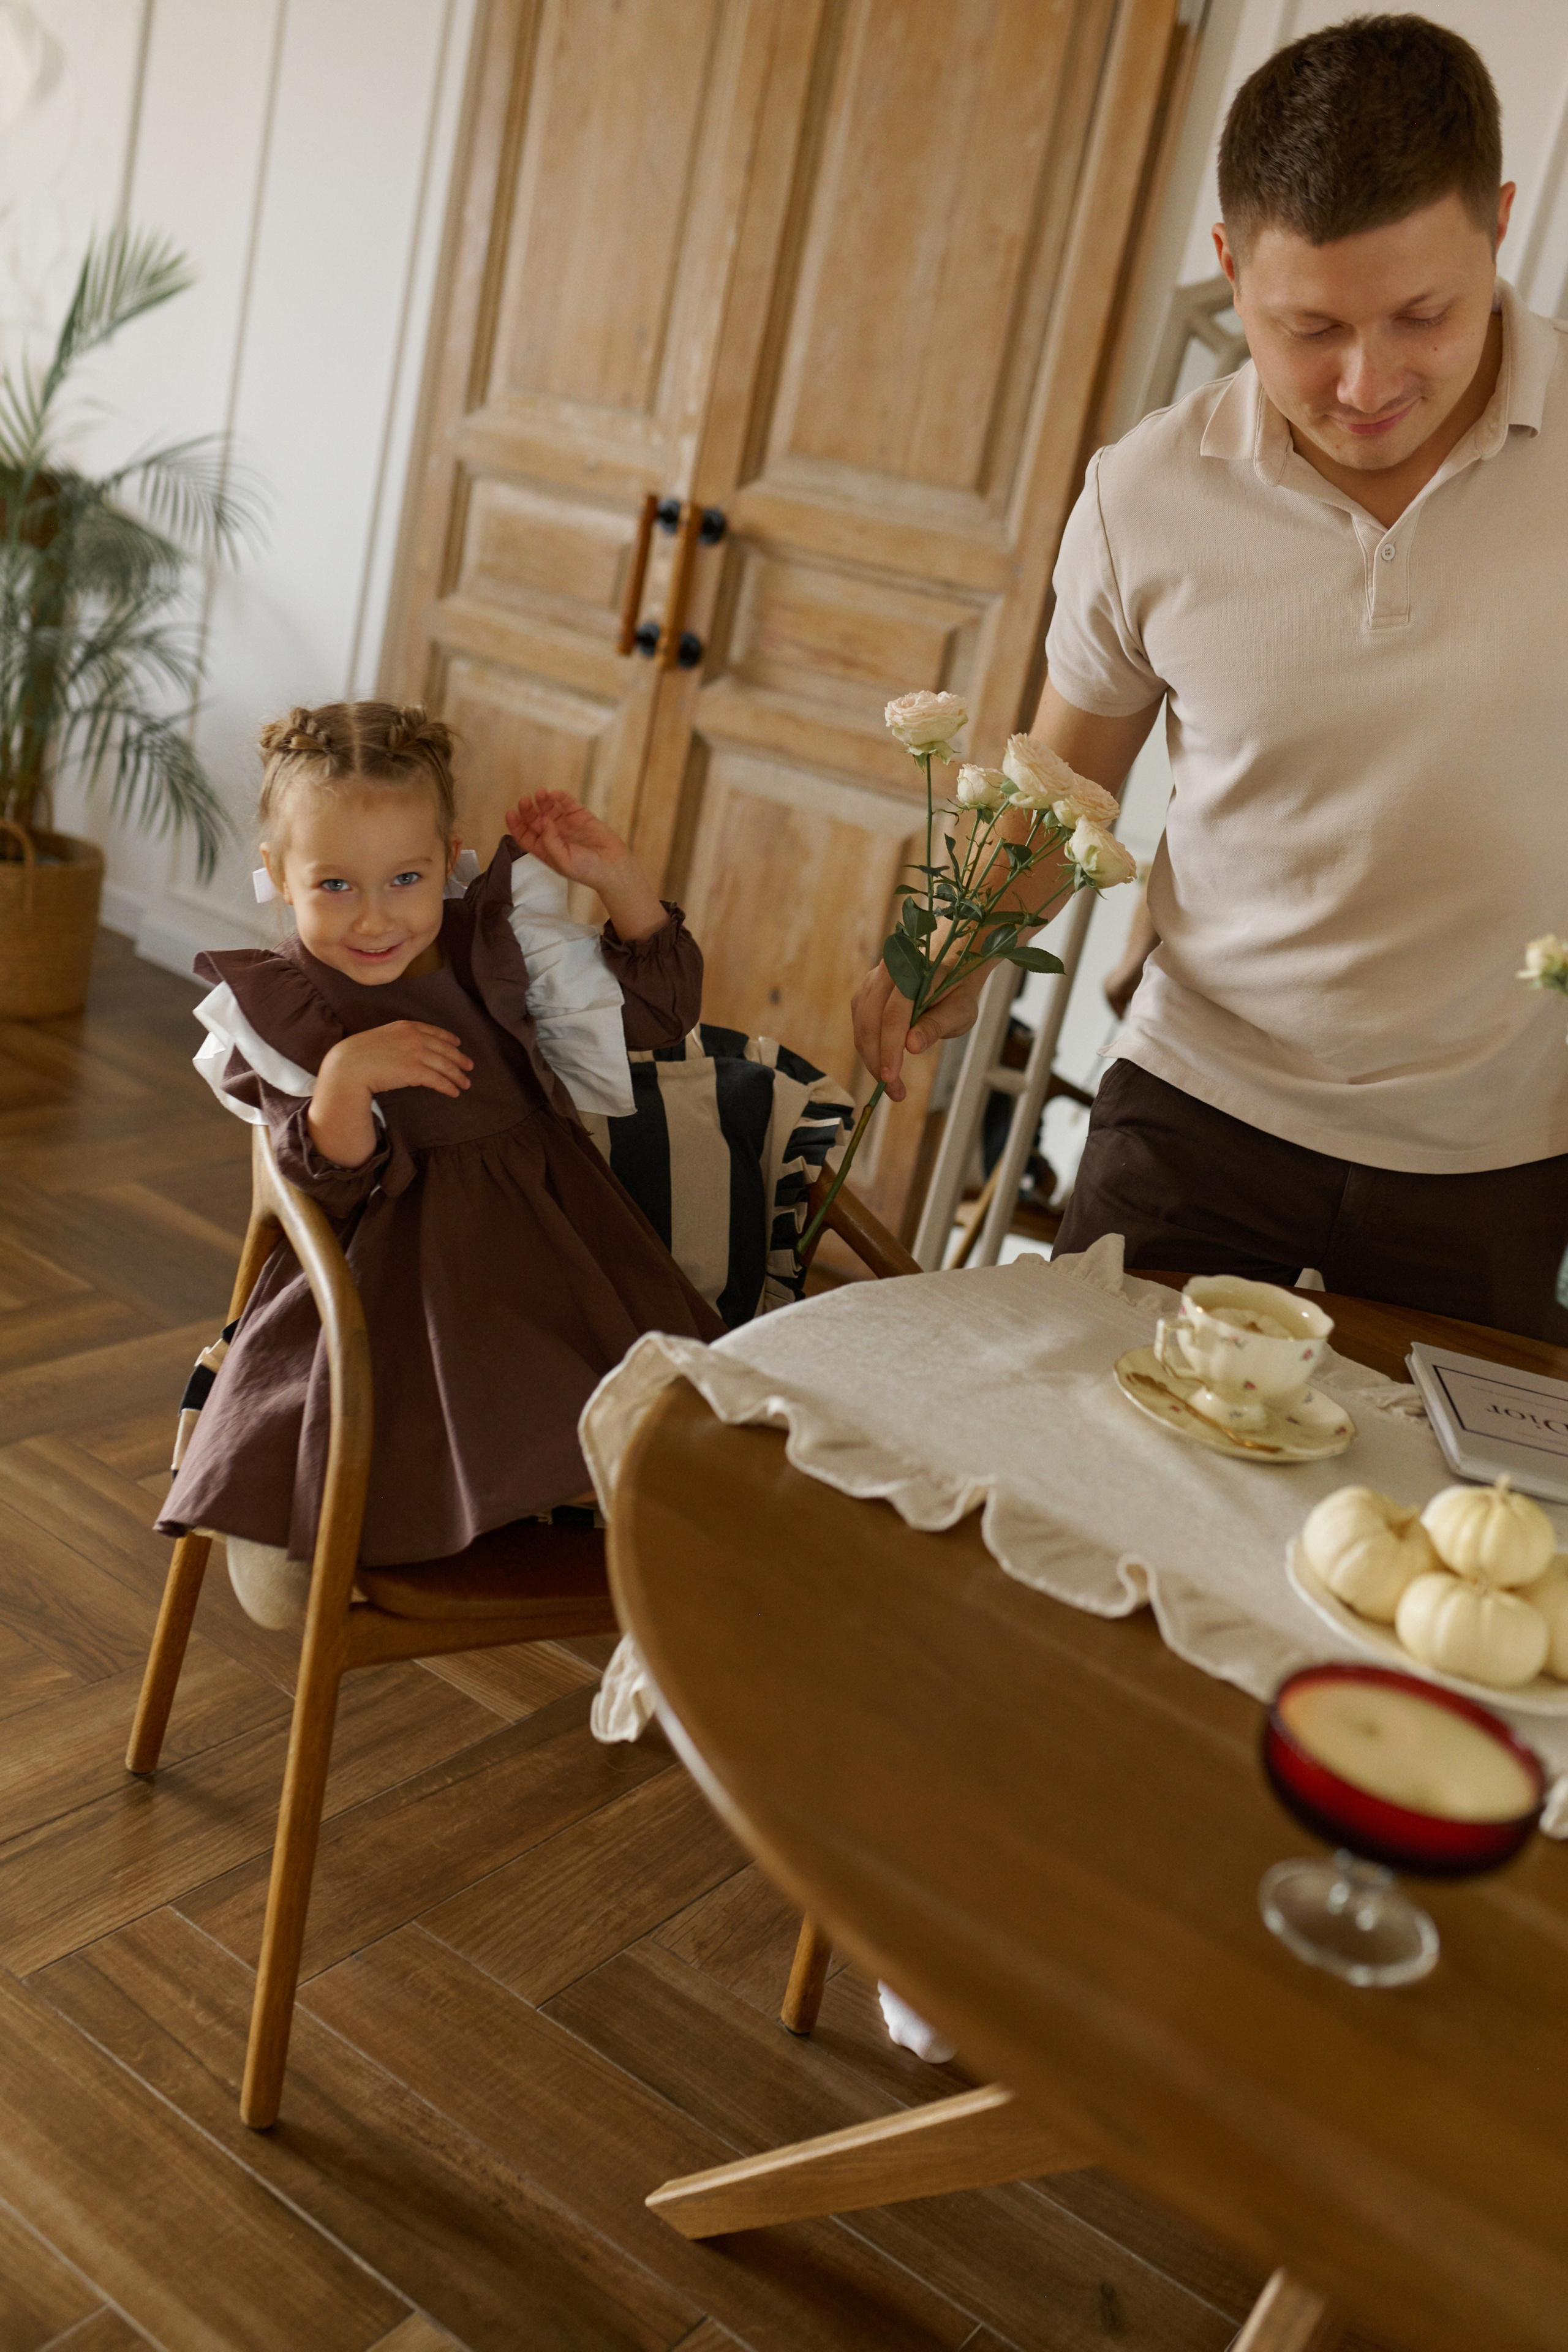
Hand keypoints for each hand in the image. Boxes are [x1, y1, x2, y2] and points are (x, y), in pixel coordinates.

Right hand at [309, 1022, 471, 1167]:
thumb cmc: (358, 1054)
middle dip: (459, 1059)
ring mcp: (416, 1053)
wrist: (349, 1065)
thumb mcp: (381, 1037)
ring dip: (458, 1076)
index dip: (449, 1039)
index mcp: (406, 1026)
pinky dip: (449, 1087)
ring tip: (466, 1084)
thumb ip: (397, 1040)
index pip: (434, 1031)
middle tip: (470, 1067)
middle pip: (445, 1049)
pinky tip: (454, 1092)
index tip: (458, 1044)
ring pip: (445, 1065)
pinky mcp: (415, 1071)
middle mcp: (414, 1037)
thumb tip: (406, 1051)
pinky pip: (438, 1080)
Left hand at [505, 791, 631, 893]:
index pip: (526, 836)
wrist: (613, 867)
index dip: (516, 825)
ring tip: (540, 794)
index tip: (511, 813)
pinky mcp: (581, 817)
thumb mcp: (563, 861)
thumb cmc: (587, 871)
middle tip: (525, 800)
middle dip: (528, 810)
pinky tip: (555, 794)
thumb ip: (550, 841)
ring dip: (543, 801)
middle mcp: (554, 836)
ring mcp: (567, 825)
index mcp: (546, 850)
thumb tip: (543, 819)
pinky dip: (561, 798)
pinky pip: (568, 804)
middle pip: (535, 820)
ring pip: (550, 809)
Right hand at [851, 966, 984, 1102]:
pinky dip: (870, 1049)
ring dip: (872, 1059)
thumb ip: (937, 1025)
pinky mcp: (864, 995)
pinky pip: (860, 1026)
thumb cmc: (957, 991)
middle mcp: (886, 972)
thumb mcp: (960, 1011)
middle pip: (870, 1021)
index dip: (889, 1048)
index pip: (893, 1014)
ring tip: (891, 1084)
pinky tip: (884, 1065)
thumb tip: (911, 1046)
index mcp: (913, 971)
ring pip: (862, 1026)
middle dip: (877, 1060)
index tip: (890, 1078)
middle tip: (892, 1090)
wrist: (948, 970)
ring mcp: (871, 982)